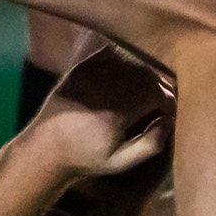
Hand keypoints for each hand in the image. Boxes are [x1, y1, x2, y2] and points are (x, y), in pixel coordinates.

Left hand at [30, 48, 172, 173]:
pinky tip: (126, 78)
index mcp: (117, 111)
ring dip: (145, 74)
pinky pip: (116, 53)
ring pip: (134, 62)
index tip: (166, 116)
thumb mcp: (121, 162)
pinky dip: (127, 61)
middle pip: (150, 75)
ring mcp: (93, 72)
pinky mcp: (83, 66)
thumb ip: (152, 143)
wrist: (45, 147)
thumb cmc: (87, 157)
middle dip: (159, 88)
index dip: (168, 104)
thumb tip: (170, 118)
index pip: (160, 94)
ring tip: (143, 93)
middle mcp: (106, 86)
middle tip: (157, 105)